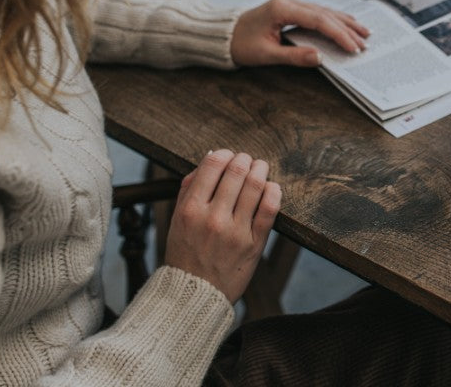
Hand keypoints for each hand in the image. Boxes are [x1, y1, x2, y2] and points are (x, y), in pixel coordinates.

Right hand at [165, 149, 281, 302]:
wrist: (194, 295)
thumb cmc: (185, 255)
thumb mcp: (176, 221)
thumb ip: (189, 189)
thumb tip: (209, 158)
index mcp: (190, 210)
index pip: (212, 165)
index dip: (225, 154)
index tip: (229, 156)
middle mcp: (212, 218)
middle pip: (237, 171)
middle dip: (245, 159)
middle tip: (247, 161)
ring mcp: (235, 231)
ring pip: (256, 185)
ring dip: (261, 170)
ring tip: (260, 168)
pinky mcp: (254, 243)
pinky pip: (270, 208)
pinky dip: (274, 191)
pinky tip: (271, 187)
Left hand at [230, 0, 369, 66]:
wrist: (224, 34)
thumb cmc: (241, 44)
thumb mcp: (266, 55)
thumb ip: (294, 56)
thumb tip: (320, 58)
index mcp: (282, 8)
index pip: (319, 20)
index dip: (339, 34)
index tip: (353, 47)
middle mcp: (289, 1)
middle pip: (325, 14)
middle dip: (347, 30)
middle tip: (365, 44)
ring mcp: (291, 2)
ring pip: (325, 11)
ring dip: (345, 23)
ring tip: (364, 33)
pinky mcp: (292, 7)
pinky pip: (318, 13)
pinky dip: (335, 20)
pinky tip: (348, 23)